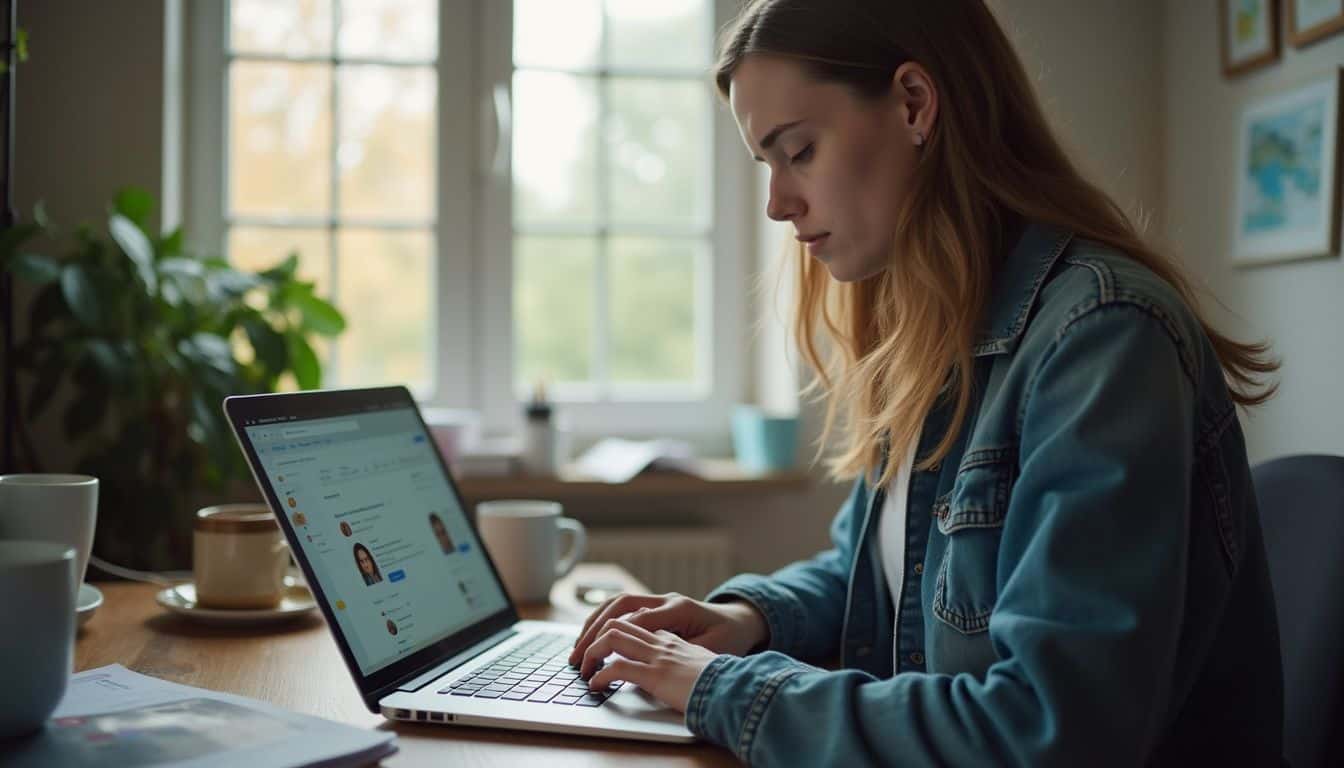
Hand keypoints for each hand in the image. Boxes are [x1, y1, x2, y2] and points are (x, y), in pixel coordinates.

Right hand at [568, 592, 767, 666]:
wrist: (740, 621)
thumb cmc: (730, 639)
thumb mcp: (713, 650)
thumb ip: (684, 652)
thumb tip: (656, 659)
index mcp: (679, 609)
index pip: (636, 621)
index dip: (612, 641)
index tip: (595, 665)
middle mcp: (665, 599)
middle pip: (619, 607)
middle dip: (593, 631)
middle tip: (576, 658)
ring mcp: (659, 599)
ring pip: (616, 603)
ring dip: (593, 623)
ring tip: (577, 648)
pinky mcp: (655, 605)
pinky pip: (622, 607)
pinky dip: (603, 619)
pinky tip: (591, 637)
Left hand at [578, 618, 719, 712]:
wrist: (740, 685)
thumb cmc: (723, 676)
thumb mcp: (699, 657)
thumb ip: (678, 653)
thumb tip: (661, 662)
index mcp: (672, 633)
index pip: (632, 618)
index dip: (610, 629)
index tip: (598, 644)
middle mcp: (662, 638)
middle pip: (616, 620)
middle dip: (591, 635)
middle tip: (580, 655)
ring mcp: (659, 654)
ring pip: (612, 637)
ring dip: (591, 651)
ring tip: (583, 667)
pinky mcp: (657, 674)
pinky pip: (619, 667)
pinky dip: (601, 675)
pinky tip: (596, 684)